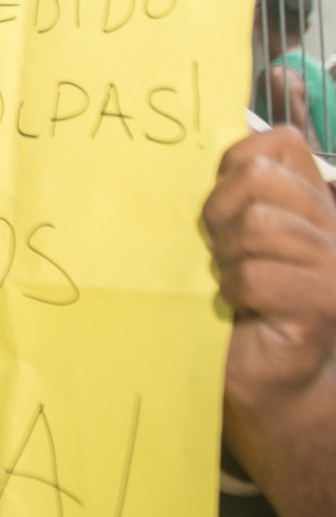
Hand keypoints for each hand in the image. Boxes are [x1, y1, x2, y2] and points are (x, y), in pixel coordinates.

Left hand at [204, 127, 335, 468]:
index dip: (232, 169)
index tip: (223, 212)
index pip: (278, 142)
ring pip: (257, 226)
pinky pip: (254, 275)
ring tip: (233, 282)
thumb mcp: (230, 234)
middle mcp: (333, 226)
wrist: (263, 374)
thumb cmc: (236, 299)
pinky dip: (231, 291)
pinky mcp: (321, 306)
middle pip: (259, 178)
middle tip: (221, 252)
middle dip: (220, 214)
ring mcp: (334, 266)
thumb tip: (194, 146)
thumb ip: (233, 192)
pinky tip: (238, 308)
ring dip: (227, 258)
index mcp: (313, 199)